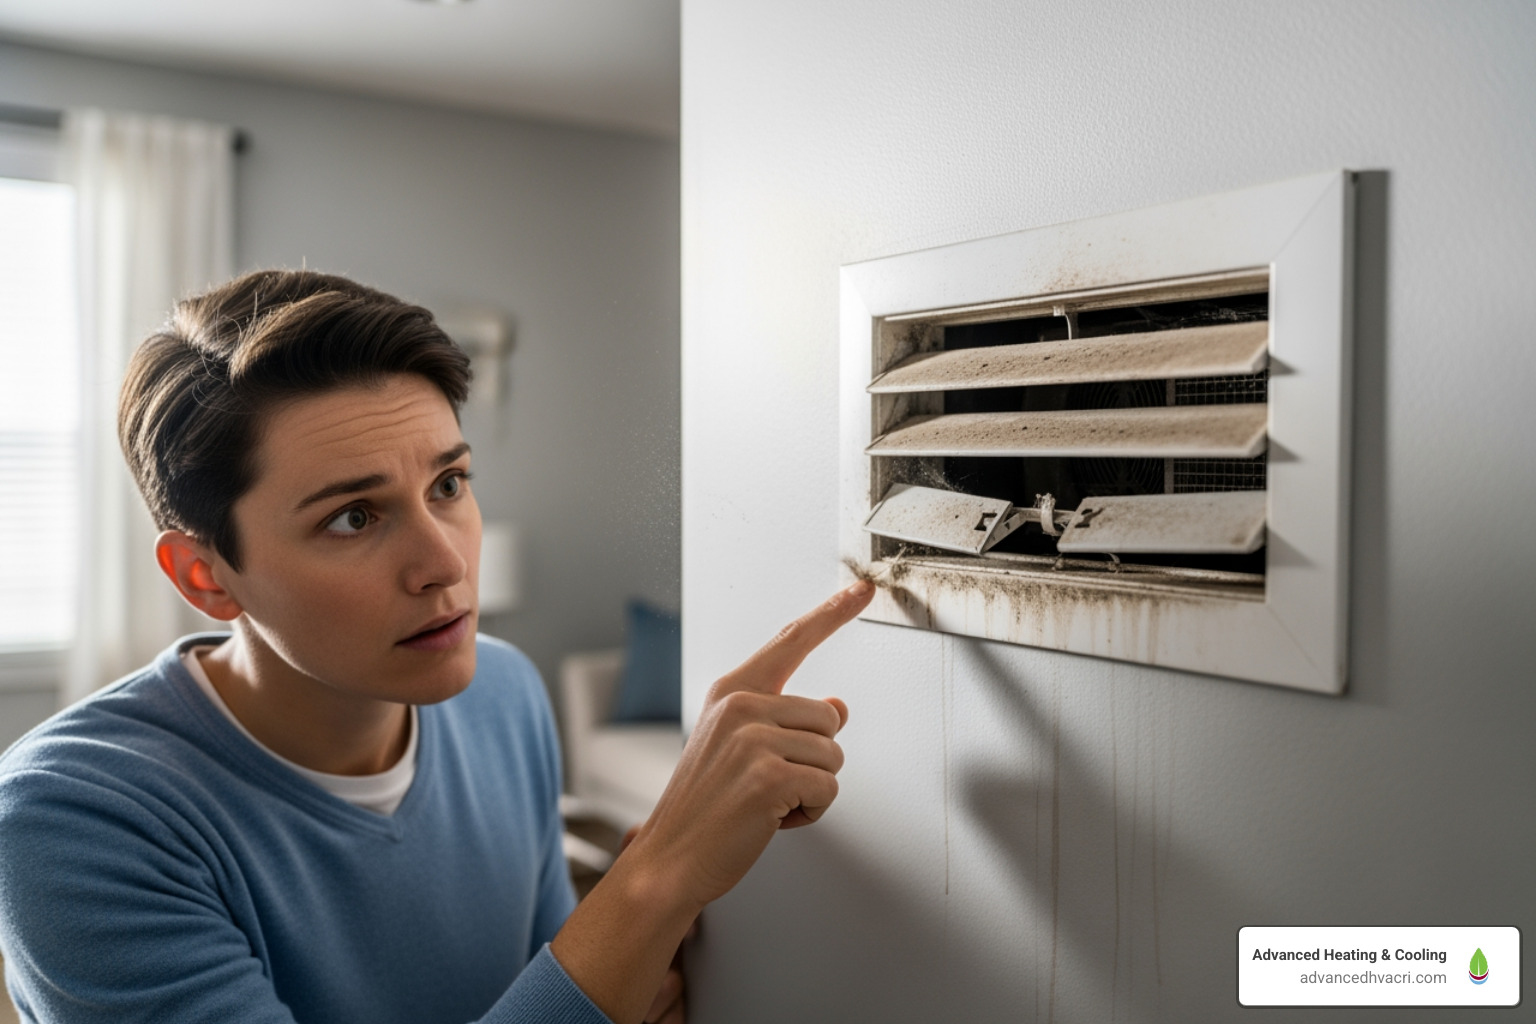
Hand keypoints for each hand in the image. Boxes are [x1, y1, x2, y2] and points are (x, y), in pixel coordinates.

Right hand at [550, 580, 872, 1023]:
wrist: (669, 860)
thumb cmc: (705, 809)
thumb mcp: (741, 750)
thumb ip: (787, 721)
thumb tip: (838, 706)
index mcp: (731, 692)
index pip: (791, 642)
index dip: (831, 613)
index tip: (861, 589)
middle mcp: (741, 705)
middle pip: (829, 719)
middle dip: (813, 761)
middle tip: (767, 786)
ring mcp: (753, 739)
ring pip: (834, 757)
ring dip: (811, 790)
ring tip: (765, 803)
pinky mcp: (769, 776)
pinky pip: (828, 791)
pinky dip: (810, 814)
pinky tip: (771, 821)